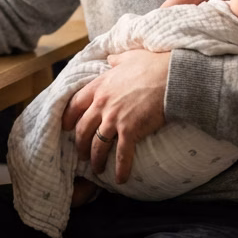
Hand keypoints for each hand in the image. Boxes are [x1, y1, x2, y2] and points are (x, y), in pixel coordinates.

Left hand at [62, 49, 171, 182]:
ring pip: (97, 145)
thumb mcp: (129, 57)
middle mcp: (102, 104)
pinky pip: (122, 155)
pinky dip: (120, 169)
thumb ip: (116, 60)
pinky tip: (120, 179)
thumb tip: (111, 58)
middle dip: (80, 145)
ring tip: (96, 169)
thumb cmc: (152, 65)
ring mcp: (114, 118)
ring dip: (96, 160)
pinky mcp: (130, 130)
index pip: (76, 104)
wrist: (171, 76)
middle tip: (82, 154)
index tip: (66, 127)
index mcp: (99, 86)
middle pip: (83, 129)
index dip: (69, 118)